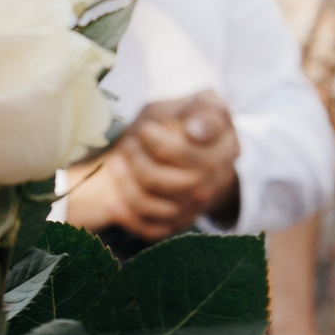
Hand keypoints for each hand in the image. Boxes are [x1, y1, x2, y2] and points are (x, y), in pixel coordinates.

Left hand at [63, 92, 240, 240]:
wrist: (203, 154)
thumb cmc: (193, 121)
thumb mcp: (204, 104)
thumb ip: (204, 111)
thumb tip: (194, 130)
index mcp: (223, 151)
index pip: (185, 153)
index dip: (158, 142)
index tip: (146, 129)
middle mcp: (211, 183)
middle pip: (163, 180)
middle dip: (137, 159)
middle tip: (129, 142)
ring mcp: (194, 207)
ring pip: (152, 204)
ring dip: (126, 183)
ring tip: (117, 160)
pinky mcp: (177, 223)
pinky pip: (151, 229)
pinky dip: (128, 217)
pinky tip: (111, 201)